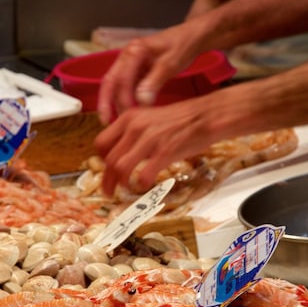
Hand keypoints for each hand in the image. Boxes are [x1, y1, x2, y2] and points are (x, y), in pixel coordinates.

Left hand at [94, 96, 222, 196]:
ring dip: (120, 184)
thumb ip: (134, 132)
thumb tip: (122, 152)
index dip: (101, 161)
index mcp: (129, 118)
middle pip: (109, 159)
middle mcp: (135, 127)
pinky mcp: (164, 152)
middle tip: (109, 190)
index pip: (101, 143)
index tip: (107, 170)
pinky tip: (145, 185)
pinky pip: (143, 175)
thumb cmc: (181, 120)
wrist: (206, 116)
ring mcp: (149, 140)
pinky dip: (141, 184)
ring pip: (120, 168)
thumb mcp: (150, 118)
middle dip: (107, 179)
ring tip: (126, 190)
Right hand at [96, 24, 204, 125]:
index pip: (119, 78)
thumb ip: (154, 81)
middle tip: (105, 122)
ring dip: (115, 103)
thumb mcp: (170, 63)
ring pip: (116, 85)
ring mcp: (130, 63)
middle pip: (110, 81)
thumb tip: (140, 101)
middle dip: (105, 102)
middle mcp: (127, 56)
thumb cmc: (182, 46)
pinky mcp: (136, 70)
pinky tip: (129, 113)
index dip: (119, 99)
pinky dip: (125, 100)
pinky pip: (126, 87)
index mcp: (134, 52)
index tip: (125, 117)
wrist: (191, 36)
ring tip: (117, 122)